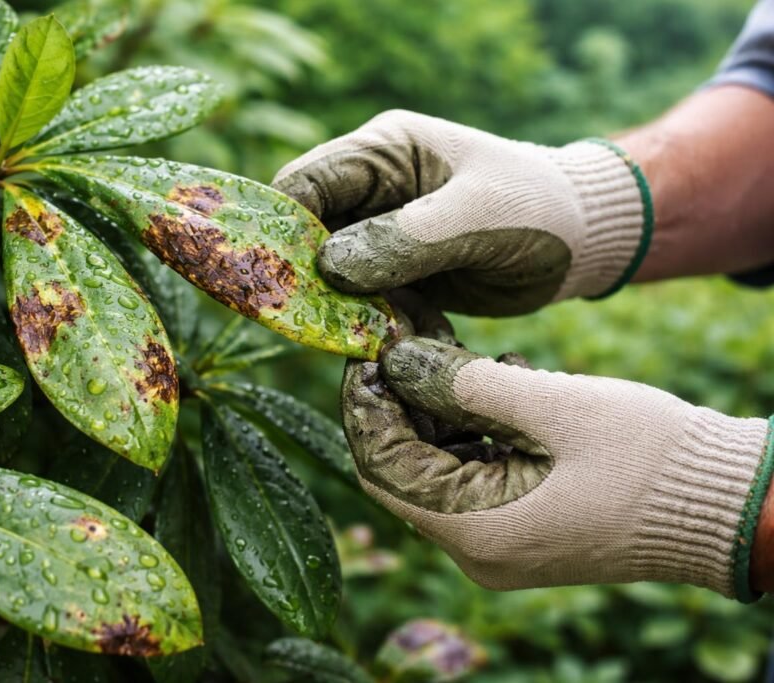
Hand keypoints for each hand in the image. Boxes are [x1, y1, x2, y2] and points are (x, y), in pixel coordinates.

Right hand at [273, 110, 650, 315]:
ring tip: (361, 337)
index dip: (284, 226)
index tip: (278, 276)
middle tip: (309, 320)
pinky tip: (393, 341)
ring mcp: (383, 234)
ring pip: (331, 274)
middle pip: (307, 232)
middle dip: (305, 275)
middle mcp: (374, 190)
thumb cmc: (539, 208)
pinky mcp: (397, 273)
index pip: (306, 183)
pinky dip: (372, 325)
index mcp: (384, 152)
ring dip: (341, 308)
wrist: (585, 242)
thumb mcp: (478, 217)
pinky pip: (363, 302)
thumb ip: (405, 239)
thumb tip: (330, 267)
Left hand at [342, 335, 771, 598]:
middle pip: (406, 464)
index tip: (367, 347)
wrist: (729, 504)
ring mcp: (500, 538)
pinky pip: (475, 470)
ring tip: (457, 349)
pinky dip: (474, 425)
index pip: (382, 466)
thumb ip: (465, 383)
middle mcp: (477, 546)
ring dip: (441, 406)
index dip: (365, 405)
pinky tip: (496, 380)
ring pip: (439, 463)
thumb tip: (397, 359)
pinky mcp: (522, 521)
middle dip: (403, 398)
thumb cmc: (649, 458)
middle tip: (408, 335)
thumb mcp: (553, 406)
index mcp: (475, 530)